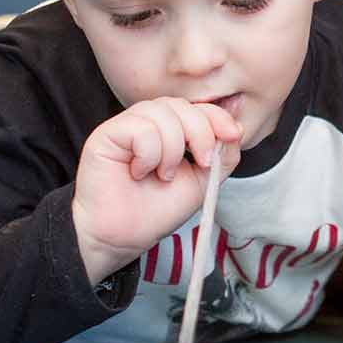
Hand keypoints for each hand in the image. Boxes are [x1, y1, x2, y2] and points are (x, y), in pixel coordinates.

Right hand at [72, 97, 242, 284]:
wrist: (124, 237)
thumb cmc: (154, 213)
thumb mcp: (201, 181)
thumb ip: (222, 155)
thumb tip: (236, 125)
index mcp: (166, 132)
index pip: (193, 107)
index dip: (216, 116)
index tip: (232, 136)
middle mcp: (145, 124)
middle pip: (180, 105)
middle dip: (200, 132)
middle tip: (202, 163)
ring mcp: (124, 127)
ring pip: (161, 113)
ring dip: (172, 149)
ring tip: (162, 175)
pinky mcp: (106, 134)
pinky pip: (140, 128)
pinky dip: (149, 154)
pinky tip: (139, 172)